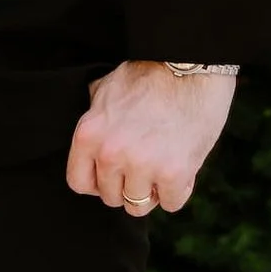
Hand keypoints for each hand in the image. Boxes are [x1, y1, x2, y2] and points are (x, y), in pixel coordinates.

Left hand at [66, 61, 235, 218]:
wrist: (191, 66)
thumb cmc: (149, 75)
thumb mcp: (106, 92)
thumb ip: (96, 122)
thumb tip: (93, 143)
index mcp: (88, 135)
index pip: (79, 183)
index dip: (98, 183)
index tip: (114, 176)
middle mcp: (110, 154)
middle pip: (111, 197)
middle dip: (127, 186)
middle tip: (145, 167)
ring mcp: (142, 165)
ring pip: (138, 205)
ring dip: (152, 192)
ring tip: (162, 168)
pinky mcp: (174, 173)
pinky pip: (170, 203)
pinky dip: (178, 191)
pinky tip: (182, 168)